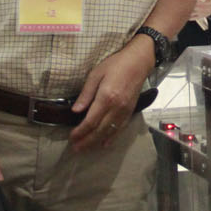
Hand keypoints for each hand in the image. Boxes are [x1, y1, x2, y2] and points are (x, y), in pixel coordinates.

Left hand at [69, 36, 152, 151]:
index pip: (91, 121)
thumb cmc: (115, 64)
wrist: (138, 62)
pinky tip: (105, 144)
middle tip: (75, 148)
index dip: (80, 132)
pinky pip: (120, 129)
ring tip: (85, 149)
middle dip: (86, 141)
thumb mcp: (96, 74)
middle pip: (99, 130)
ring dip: (96, 142)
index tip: (71, 137)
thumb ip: (86, 93)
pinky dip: (112, 138)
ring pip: (109, 132)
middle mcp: (116, 108)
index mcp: (106, 97)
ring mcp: (125, 111)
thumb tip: (75, 110)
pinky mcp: (130, 111)